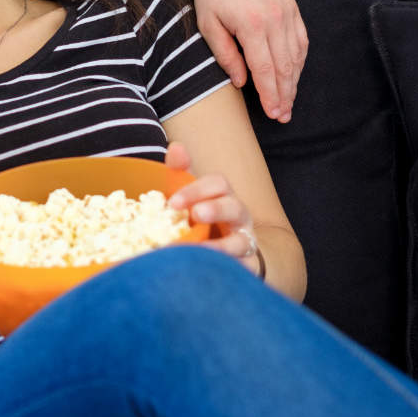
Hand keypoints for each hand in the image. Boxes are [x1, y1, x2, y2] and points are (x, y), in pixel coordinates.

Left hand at [164, 143, 261, 277]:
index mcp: (222, 196)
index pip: (217, 184)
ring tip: (201, 249)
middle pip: (234, 207)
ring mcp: (244, 243)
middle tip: (195, 215)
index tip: (172, 202)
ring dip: (223, 246)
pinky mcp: (245, 268)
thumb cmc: (201, 220)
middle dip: (215, 209)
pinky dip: (226, 270)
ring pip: (241, 241)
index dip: (196, 190)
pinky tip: (206, 271)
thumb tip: (176, 146)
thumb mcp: (189, 196)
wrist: (227, 254)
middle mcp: (238, 217)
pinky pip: (241, 269)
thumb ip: (181, 173)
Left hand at [190, 0, 307, 122]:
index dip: (270, 95)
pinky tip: (294, 74)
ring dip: (294, 81)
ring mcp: (287, 11)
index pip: (266, 70)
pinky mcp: (292, 6)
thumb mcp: (208, 24)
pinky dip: (300, 59)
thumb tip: (241, 82)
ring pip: (297, 55)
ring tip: (289, 101)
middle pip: (285, 66)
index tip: (273, 113)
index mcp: (252, 25)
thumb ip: (225, 55)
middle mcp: (275, 19)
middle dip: (285, 94)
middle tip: (283, 115)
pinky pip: (301, 39)